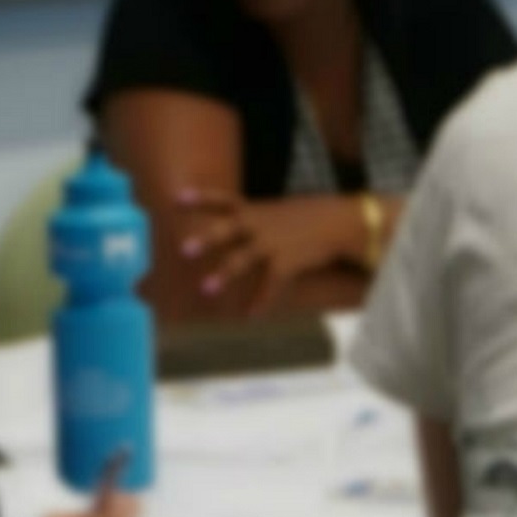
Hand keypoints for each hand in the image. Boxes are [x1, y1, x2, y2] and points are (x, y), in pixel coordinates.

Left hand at [171, 190, 370, 312]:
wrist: (340, 222)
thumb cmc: (306, 217)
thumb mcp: (276, 211)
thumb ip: (253, 219)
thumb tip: (234, 228)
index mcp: (254, 210)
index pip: (222, 200)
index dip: (200, 199)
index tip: (176, 199)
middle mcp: (259, 224)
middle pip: (227, 230)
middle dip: (206, 240)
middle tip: (183, 249)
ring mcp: (273, 243)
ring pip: (243, 260)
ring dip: (224, 275)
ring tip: (206, 289)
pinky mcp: (288, 262)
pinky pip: (270, 285)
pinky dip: (260, 302)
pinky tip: (249, 316)